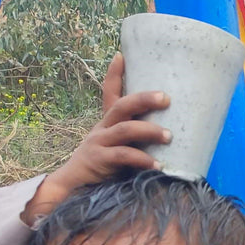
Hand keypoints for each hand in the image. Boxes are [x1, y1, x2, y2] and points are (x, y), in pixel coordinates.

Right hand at [22, 53, 169, 225]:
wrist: (72, 189)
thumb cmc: (104, 170)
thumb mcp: (119, 150)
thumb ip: (138, 143)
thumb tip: (173, 137)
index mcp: (106, 123)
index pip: (109, 92)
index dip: (114, 74)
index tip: (121, 54)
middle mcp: (102, 129)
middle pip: (121, 105)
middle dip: (144, 99)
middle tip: (166, 98)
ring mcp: (99, 143)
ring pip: (124, 129)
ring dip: (148, 131)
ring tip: (169, 136)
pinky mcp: (99, 161)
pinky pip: (122, 156)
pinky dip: (142, 160)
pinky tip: (158, 165)